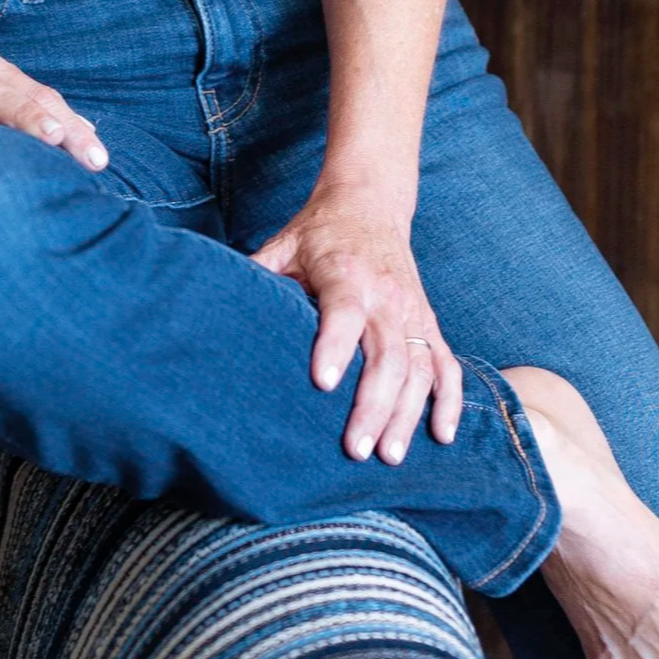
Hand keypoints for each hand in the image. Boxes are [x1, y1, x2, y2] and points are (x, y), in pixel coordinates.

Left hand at [248, 177, 461, 462]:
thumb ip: (257, 278)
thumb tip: (211, 311)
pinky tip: (441, 436)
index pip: (343, 312)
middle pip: (387, 355)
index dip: (334, 346)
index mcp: (346, 273)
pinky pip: (447, 365)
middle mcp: (386, 294)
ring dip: (408, 414)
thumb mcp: (281, 245)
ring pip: (420, 368)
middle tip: (355, 449)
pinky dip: (448, 400)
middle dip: (373, 405)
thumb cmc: (317, 232)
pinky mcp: (428, 321)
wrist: (370, 202)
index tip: (321, 383)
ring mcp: (412, 311)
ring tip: (389, 456)